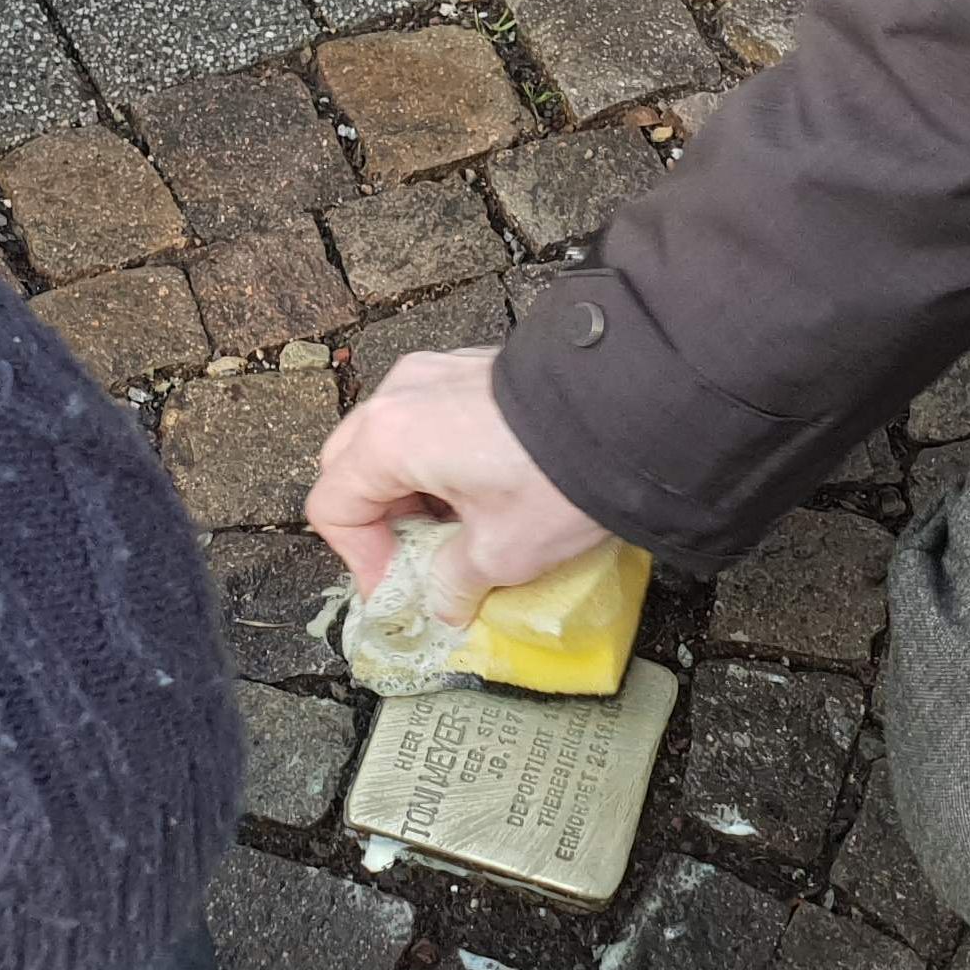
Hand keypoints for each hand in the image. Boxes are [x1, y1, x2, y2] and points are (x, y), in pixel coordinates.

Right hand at [307, 348, 612, 621]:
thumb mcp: (501, 553)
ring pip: (390, 438)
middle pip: (351, 465)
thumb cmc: (559, 479)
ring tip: (459, 528)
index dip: (360, 560)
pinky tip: (484, 489)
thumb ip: (454, 583)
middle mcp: (400, 394)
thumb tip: (442, 603)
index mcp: (388, 439)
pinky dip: (438, 456)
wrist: (635, 411)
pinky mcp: (471, 366)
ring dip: (409, 489)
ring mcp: (434, 370)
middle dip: (378, 520)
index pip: (334, 506)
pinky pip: (429, 415)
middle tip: (421, 559)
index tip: (401, 588)